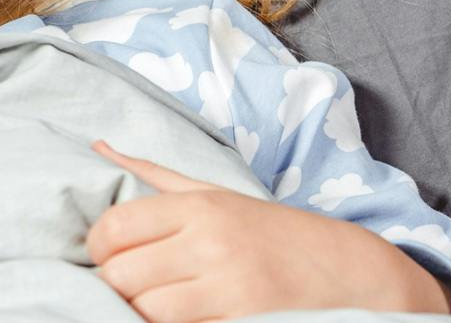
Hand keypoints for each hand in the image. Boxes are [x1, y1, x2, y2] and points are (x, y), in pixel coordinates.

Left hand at [87, 140, 450, 320]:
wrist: (352, 272)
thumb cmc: (271, 231)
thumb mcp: (216, 193)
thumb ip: (153, 173)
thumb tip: (98, 146)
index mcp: (198, 208)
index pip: (113, 228)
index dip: (98, 248)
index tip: (109, 257)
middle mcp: (211, 245)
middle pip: (122, 275)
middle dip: (116, 285)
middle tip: (131, 286)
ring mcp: (230, 288)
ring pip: (146, 311)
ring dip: (141, 312)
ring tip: (154, 305)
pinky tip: (184, 318)